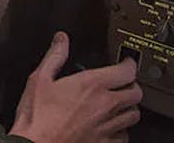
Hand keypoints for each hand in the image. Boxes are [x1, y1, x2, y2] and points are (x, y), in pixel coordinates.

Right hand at [9, 32, 141, 142]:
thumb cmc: (37, 116)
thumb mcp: (39, 79)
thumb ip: (54, 57)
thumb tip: (62, 40)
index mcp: (91, 85)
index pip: (126, 71)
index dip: (129, 64)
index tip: (126, 62)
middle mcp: (105, 105)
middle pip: (136, 93)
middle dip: (132, 85)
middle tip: (123, 82)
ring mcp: (108, 126)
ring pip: (134, 115)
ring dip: (128, 107)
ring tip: (119, 103)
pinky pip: (125, 135)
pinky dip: (121, 129)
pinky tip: (110, 125)